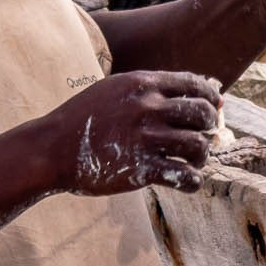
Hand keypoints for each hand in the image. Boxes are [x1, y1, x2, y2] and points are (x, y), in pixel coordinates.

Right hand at [46, 70, 221, 196]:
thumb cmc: (84, 118)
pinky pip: (185, 177)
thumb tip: (189, 93)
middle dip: (210, 126)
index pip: (195, 84)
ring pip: (199, 146)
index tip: (214, 109)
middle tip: (203, 136)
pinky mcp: (142, 169)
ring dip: (202, 156)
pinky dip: (193, 181)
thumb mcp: (114, 90)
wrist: (52, 148)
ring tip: (192, 161)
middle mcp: (148, 108)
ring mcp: (145, 139)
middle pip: (202, 114)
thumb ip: (148, 89)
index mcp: (142, 84)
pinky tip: (186, 181)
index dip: (211, 98)